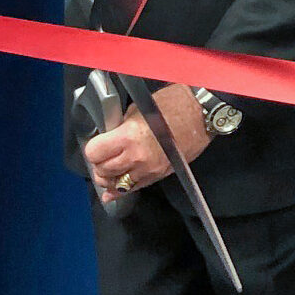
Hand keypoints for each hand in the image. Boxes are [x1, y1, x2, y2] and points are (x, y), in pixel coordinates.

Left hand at [84, 84, 210, 201]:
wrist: (201, 114)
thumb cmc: (172, 104)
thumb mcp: (138, 109)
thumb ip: (120, 127)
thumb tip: (108, 138)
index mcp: (129, 136)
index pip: (95, 153)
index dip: (93, 148)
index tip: (97, 144)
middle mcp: (137, 157)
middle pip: (103, 171)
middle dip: (99, 164)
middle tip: (103, 156)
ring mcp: (149, 169)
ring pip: (115, 185)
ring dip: (109, 177)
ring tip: (109, 169)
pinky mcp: (158, 176)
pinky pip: (133, 189)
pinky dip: (120, 190)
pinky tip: (113, 190)